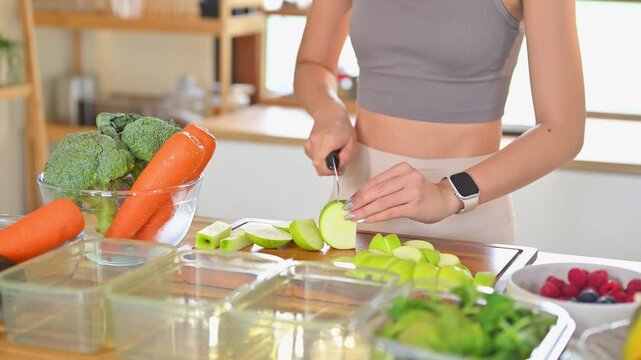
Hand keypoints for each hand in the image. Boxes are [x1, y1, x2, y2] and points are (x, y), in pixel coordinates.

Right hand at [304, 107, 355, 175]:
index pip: (321, 165)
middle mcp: (315, 144)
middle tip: (338, 161)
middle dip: (329, 168)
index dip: (329, 171)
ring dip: (325, 163)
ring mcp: (309, 145)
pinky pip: (313, 158)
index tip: (338, 169)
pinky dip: (321, 158)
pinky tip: (327, 150)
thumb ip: (346, 157)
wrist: (329, 114)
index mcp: (326, 142)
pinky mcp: (307, 146)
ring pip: (316, 164)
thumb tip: (339, 168)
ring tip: (333, 153)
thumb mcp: (351, 142)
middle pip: (318, 167)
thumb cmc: (341, 126)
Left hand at [343, 162, 462, 223]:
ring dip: (365, 211)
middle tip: (347, 210)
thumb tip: (359, 198)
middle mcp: (408, 178)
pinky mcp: (415, 206)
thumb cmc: (420, 193)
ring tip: (354, 217)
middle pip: (377, 191)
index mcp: (402, 169)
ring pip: (382, 203)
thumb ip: (385, 187)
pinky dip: (376, 217)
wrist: (443, 200)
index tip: (349, 201)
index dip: (360, 192)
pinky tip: (366, 220)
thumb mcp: (403, 182)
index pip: (375, 181)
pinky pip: (390, 212)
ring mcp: (412, 192)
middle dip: (359, 202)